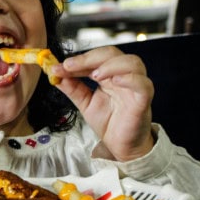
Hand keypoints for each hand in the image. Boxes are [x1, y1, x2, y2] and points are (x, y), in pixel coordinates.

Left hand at [50, 46, 154, 160]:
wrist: (121, 146)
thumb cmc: (108, 122)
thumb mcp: (84, 103)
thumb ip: (72, 88)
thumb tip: (55, 74)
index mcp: (109, 74)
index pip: (95, 58)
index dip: (77, 60)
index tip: (57, 67)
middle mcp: (123, 76)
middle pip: (111, 53)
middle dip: (89, 58)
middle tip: (70, 66)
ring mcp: (135, 86)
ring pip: (132, 62)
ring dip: (110, 65)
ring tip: (94, 75)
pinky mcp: (143, 100)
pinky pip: (143, 84)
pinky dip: (130, 79)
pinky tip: (116, 81)